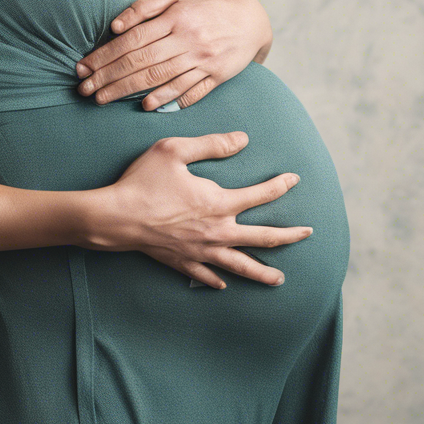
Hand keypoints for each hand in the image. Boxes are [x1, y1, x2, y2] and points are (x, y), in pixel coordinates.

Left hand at [74, 0, 272, 110]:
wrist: (252, 20)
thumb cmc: (208, 6)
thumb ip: (146, 7)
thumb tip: (115, 25)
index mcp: (175, 18)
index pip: (131, 39)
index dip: (104, 55)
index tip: (83, 68)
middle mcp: (187, 39)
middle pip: (141, 61)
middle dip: (108, 77)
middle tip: (84, 90)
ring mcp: (202, 60)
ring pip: (160, 78)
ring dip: (128, 91)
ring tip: (103, 100)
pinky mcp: (216, 76)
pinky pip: (189, 91)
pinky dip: (167, 99)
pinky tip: (146, 106)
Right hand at [84, 131, 312, 287]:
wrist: (115, 217)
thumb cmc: (142, 181)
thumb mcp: (175, 150)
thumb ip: (212, 144)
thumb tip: (243, 139)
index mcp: (218, 202)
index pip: (260, 195)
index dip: (280, 186)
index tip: (294, 179)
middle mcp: (216, 231)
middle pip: (263, 238)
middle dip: (289, 236)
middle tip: (308, 234)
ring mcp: (200, 251)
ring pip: (240, 265)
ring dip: (263, 272)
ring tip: (279, 279)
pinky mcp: (181, 262)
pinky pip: (206, 276)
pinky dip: (218, 280)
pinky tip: (224, 283)